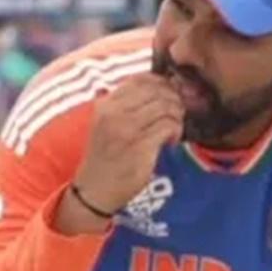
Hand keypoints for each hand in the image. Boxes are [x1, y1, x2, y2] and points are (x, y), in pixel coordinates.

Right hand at [71, 73, 182, 214]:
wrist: (94, 190)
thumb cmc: (103, 158)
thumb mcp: (103, 125)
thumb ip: (119, 104)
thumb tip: (148, 85)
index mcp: (105, 105)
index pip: (140, 80)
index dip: (161, 83)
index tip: (168, 93)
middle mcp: (114, 114)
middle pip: (157, 91)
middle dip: (173, 99)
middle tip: (176, 112)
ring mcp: (127, 130)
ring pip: (166, 107)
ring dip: (177, 116)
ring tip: (173, 128)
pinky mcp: (140, 146)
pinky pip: (169, 126)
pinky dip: (176, 131)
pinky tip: (170, 141)